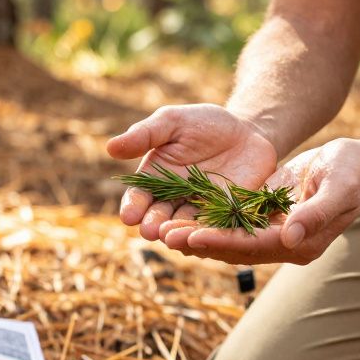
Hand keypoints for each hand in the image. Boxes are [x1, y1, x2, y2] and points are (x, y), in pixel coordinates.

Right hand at [107, 104, 277, 239]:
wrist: (249, 131)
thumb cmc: (204, 123)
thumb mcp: (173, 122)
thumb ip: (145, 135)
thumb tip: (110, 148)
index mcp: (155, 179)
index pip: (139, 196)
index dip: (133, 207)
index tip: (129, 216)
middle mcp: (174, 199)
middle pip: (159, 217)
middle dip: (154, 224)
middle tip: (150, 231)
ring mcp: (200, 209)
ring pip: (185, 227)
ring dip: (178, 233)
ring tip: (171, 238)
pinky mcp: (226, 216)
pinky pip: (216, 228)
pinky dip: (209, 233)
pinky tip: (205, 237)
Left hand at [157, 138, 359, 265]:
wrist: (356, 163)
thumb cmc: (351, 172)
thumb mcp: (339, 188)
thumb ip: (316, 213)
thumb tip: (290, 237)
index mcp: (302, 243)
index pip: (254, 245)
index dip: (222, 242)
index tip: (193, 237)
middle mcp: (285, 244)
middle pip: (235, 247)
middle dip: (200, 242)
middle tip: (165, 236)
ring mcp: (274, 232)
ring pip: (229, 238)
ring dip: (198, 235)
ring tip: (164, 231)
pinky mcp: (266, 216)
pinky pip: (232, 223)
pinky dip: (208, 221)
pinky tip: (182, 215)